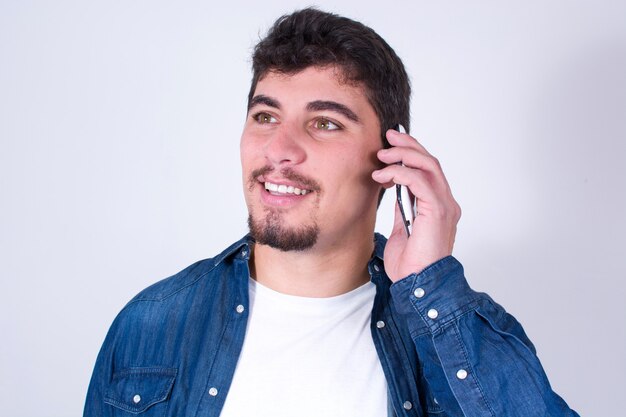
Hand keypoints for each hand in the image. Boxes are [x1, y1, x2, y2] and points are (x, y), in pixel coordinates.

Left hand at [372, 129, 460, 281]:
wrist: (417, 285)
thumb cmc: (410, 264)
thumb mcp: (401, 229)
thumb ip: (402, 208)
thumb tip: (393, 189)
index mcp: (438, 206)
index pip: (428, 171)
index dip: (411, 154)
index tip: (391, 144)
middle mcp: (446, 203)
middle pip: (430, 163)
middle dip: (408, 146)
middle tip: (389, 136)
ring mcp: (445, 206)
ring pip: (428, 166)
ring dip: (403, 156)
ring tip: (382, 155)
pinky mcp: (438, 211)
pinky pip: (420, 181)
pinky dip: (401, 172)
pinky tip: (384, 175)